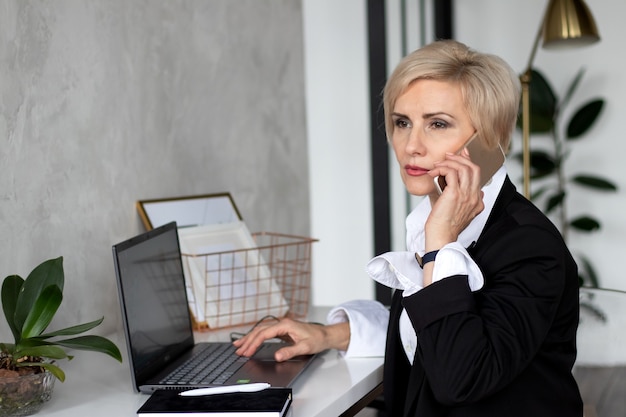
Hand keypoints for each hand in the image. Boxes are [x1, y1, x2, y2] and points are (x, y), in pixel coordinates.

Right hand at [233, 318, 348, 361]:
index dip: (254, 343)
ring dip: (250, 338)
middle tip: (238, 350)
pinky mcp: (282, 330)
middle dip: (248, 340)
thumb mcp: (304, 347)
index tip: (247, 352)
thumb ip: (290, 351)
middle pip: (260, 330)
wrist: (325, 334)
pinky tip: (251, 341)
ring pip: (261, 330)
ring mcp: (281, 326)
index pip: (264, 334)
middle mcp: (282, 323)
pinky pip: (266, 333)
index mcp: (285, 325)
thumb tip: (277, 356)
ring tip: (238, 345)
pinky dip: (257, 337)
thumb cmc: (317, 339)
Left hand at [427, 147, 484, 248]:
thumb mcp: (458, 212)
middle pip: (474, 168)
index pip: (477, 175)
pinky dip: (442, 168)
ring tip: (438, 164)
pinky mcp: (454, 194)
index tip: (461, 155)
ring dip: (449, 162)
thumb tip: (457, 186)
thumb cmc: (445, 227)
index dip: (469, 162)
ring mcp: (466, 195)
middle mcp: (474, 197)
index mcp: (477, 201)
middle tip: (448, 156)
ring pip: (463, 168)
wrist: (441, 238)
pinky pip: (451, 172)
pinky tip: (434, 171)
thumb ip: (462, 200)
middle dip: (460, 158)